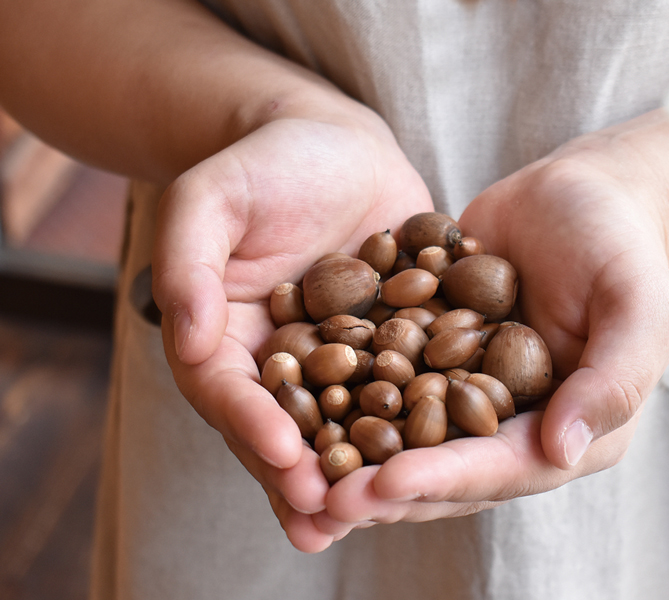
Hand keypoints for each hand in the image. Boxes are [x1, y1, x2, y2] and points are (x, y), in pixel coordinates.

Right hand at [151, 101, 433, 551]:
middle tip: (327, 518)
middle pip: (288, 427)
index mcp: (228, 338)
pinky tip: (443, 452)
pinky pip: (406, 384)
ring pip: (348, 422)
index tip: (283, 455)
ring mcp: (342, 358)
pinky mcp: (394, 343)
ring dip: (361, 469)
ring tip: (379, 512)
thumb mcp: (213, 197)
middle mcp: (284, 362)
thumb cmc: (264, 162)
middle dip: (305, 474)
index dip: (252, 425)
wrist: (334, 144)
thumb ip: (188, 261)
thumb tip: (187, 336)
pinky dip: (419, 420)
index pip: (231, 392)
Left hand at [317, 109, 668, 537]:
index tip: (386, 486)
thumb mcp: (639, 304)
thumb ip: (613, 378)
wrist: (579, 193)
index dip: (445, 478)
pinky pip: (386, 380)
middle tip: (323, 499)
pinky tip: (295, 401)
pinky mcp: (434, 353)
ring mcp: (469, 390)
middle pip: (445, 468)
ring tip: (296, 470)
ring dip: (354, 456)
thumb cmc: (619, 244)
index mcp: (569, 428)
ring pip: (406, 436)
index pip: (503, 467)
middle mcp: (514, 422)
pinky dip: (345, 395)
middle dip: (385, 488)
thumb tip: (562, 449)